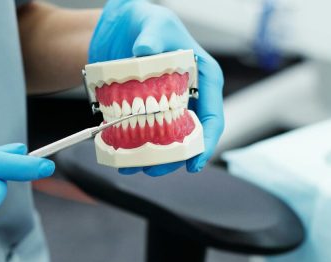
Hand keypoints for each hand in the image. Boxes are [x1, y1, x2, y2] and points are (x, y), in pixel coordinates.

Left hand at [89, 0, 224, 175]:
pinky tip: (120, 154)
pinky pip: (144, 133)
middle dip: (173, 158)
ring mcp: (167, 106)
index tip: (194, 162)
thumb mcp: (152, 23)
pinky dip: (133, 146)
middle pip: (189, 136)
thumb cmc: (145, 22)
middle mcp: (188, 95)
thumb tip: (146, 53)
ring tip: (132, 165)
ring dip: (151, 157)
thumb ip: (152, 36)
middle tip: (153, 169)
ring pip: (166, 140)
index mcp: (203, 77)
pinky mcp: (146, 111)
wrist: (117, 27)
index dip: (206, 143)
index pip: (213, 116)